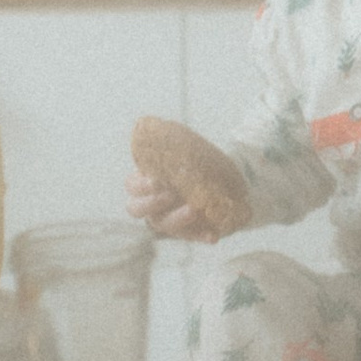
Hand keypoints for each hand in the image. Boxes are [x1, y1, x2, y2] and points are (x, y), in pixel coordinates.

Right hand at [124, 120, 249, 243]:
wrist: (228, 176)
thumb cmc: (198, 159)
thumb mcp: (184, 145)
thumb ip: (168, 138)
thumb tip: (150, 124)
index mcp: (146, 181)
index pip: (132, 186)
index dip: (142, 185)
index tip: (158, 180)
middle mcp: (152, 203)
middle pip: (137, 209)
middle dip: (152, 203)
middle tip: (171, 194)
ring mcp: (168, 219)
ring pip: (162, 225)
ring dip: (176, 219)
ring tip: (193, 210)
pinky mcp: (188, 231)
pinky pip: (190, 237)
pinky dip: (200, 236)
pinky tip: (212, 236)